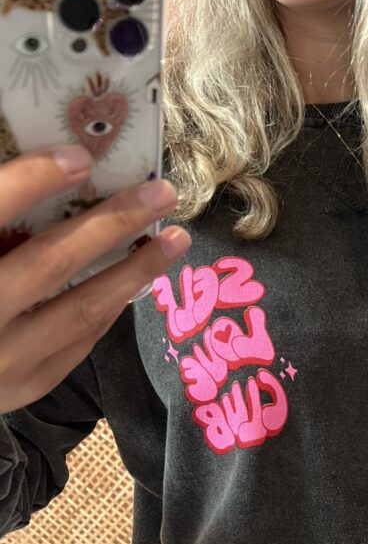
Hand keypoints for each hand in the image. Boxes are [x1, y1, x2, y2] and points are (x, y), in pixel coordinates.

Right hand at [0, 146, 190, 415]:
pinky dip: (111, 304)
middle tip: (161, 193)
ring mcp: (5, 360)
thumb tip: (53, 170)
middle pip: (50, 263)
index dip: (32, 182)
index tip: (78, 157)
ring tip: (173, 238)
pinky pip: (82, 338)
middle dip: (111, 224)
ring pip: (81, 310)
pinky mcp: (30, 385)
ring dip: (135, 271)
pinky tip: (137, 277)